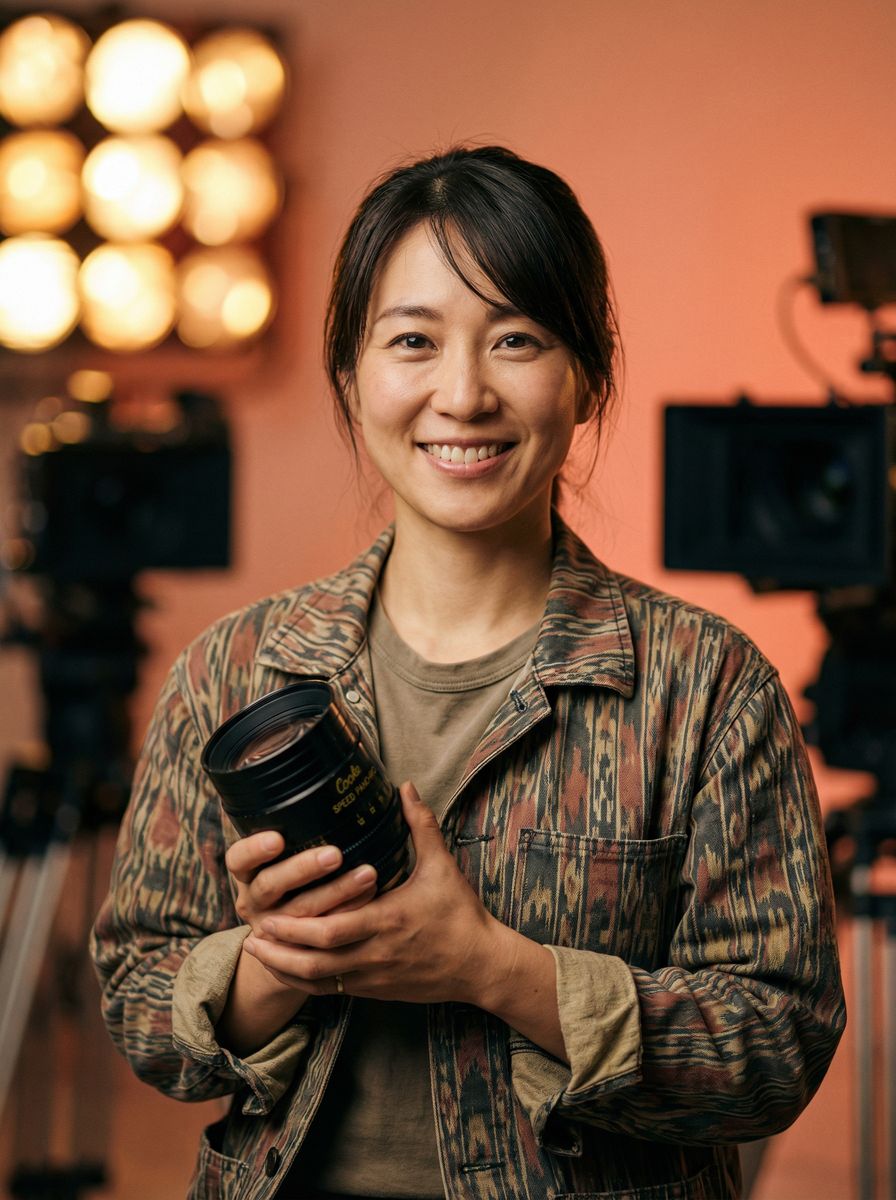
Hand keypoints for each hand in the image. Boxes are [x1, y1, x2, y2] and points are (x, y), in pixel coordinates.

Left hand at [242, 783, 502, 1004]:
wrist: (479, 964)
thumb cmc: (459, 913)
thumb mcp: (442, 866)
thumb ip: (420, 826)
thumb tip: (405, 787)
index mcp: (387, 921)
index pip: (331, 932)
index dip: (295, 928)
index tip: (269, 914)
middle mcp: (375, 954)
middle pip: (315, 961)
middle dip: (279, 949)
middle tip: (252, 931)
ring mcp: (373, 977)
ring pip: (318, 981)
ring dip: (284, 968)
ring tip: (257, 950)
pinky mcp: (375, 990)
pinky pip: (331, 991)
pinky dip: (303, 983)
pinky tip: (286, 970)